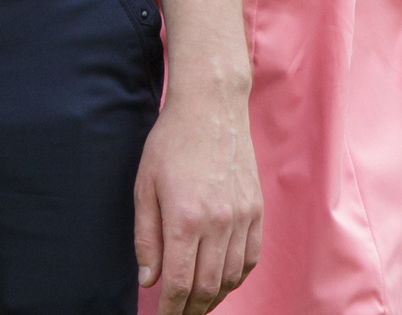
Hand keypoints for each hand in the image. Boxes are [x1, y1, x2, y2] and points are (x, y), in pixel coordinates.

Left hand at [132, 85, 261, 314]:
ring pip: (231, 278)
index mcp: (185, 218)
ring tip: (196, 305)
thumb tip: (148, 280)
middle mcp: (218, 222)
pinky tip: (221, 281)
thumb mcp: (144, 186)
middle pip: (207, 288)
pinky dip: (236, 278)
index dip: (169, 310)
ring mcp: (242, 217)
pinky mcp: (256, 210)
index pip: (179, 284)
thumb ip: (145, 237)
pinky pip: (250, 258)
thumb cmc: (171, 142)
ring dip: (213, 298)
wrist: (212, 106)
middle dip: (189, 311)